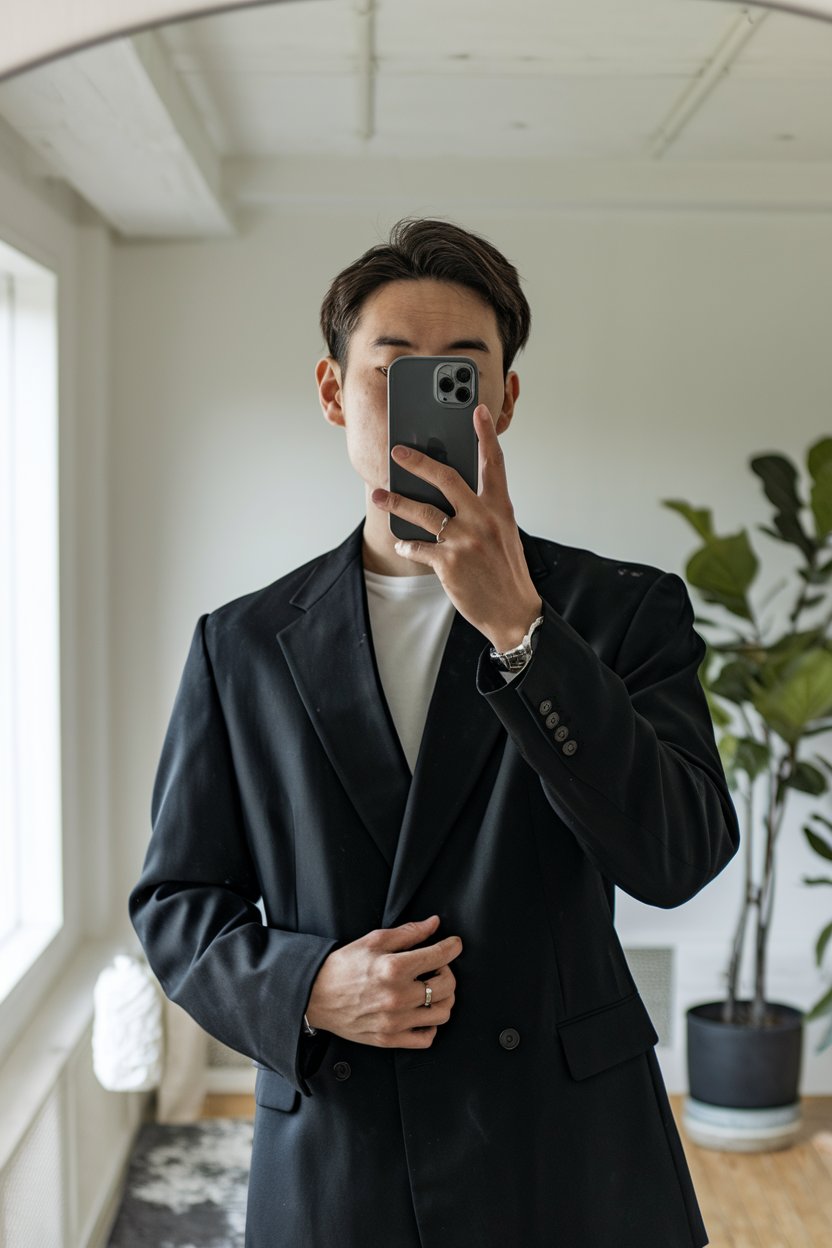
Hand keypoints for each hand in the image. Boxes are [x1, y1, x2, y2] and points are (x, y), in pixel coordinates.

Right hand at [305, 915, 461, 1048]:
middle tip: (437, 967)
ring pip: (443, 1013)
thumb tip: (434, 924)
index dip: (452, 947)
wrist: (316, 996)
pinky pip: (427, 1038)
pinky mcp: (390, 1039)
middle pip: (447, 986)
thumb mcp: (373, 940)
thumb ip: (408, 932)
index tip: (454, 944)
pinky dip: (431, 1025)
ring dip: (444, 998)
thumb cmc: (344, 965)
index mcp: (393, 968)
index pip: (439, 956)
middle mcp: (397, 996)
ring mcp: (395, 1021)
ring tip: (431, 988)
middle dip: (448, 972)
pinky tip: (422, 1012)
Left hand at [371, 405, 541, 651]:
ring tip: (380, 496)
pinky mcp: (449, 562)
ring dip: (397, 502)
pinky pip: (418, 547)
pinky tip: (403, 543)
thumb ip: (484, 510)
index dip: (485, 434)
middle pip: (446, 478)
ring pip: (423, 511)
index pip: (493, 464)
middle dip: (417, 461)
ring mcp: (466, 539)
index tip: (476, 410)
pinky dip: (408, 544)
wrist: (514, 611)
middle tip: (397, 452)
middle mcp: (483, 518)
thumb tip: (453, 495)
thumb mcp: (504, 533)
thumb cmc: (506, 571)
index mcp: (500, 508)